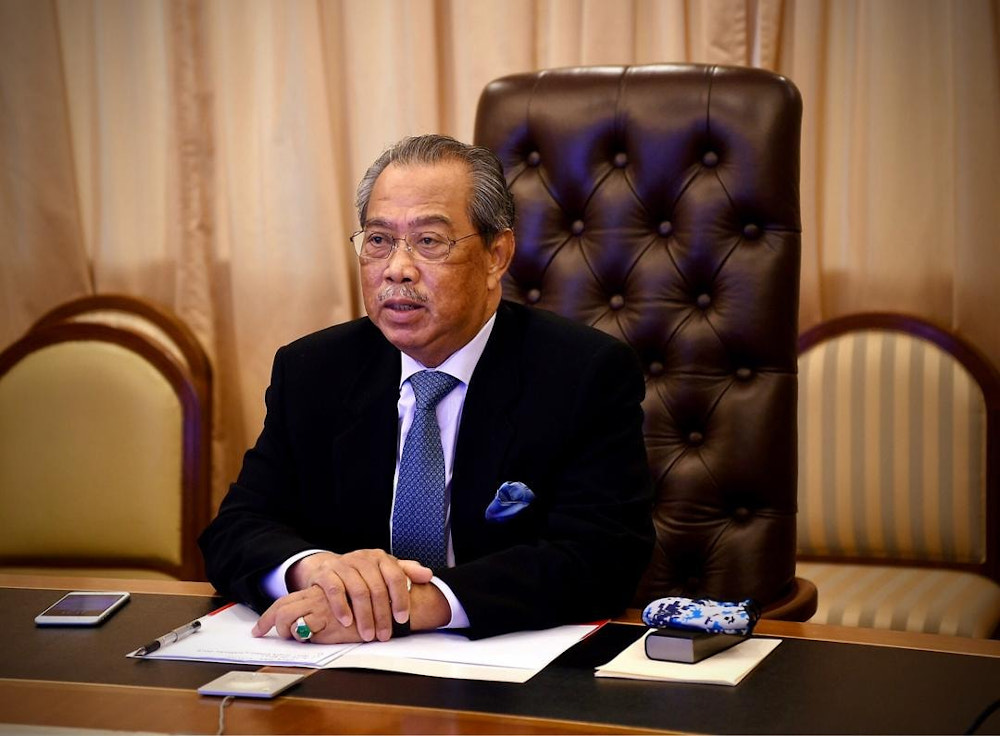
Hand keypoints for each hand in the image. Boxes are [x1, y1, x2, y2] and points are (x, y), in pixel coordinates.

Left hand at [252, 583, 361, 643]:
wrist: (386, 610)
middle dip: (267, 621)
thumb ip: (323, 611)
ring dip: (282, 630)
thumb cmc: (366, 611)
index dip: (269, 615)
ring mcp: (321, 608)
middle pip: (281, 607)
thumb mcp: (340, 608)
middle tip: (258, 632)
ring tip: (289, 637)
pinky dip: (299, 636)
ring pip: (286, 616)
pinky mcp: (328, 621)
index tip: (259, 628)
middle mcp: (317, 597)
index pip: (286, 600)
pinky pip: (302, 629)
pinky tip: (309, 639)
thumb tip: (303, 630)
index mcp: (318, 592)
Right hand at [285, 549, 431, 641]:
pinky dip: (341, 607)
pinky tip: (347, 622)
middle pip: (377, 588)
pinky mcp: (326, 573)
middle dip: (382, 615)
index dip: (400, 598)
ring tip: (368, 635)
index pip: (396, 577)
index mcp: (380, 558)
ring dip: (364, 616)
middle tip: (384, 635)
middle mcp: (363, 559)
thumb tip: (427, 575)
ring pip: (358, 591)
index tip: (402, 618)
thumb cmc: (361, 572)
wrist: (327, 566)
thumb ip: (406, 572)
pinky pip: (335, 590)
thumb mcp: (384, 569)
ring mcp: (344, 565)